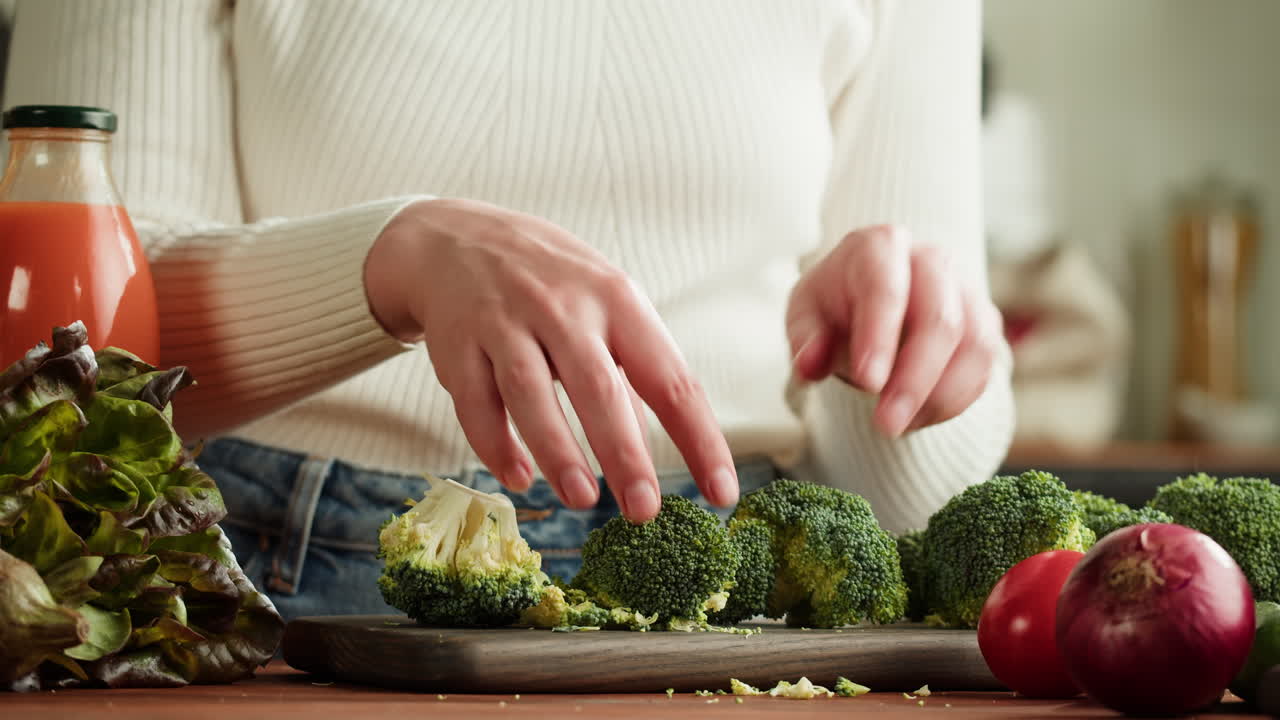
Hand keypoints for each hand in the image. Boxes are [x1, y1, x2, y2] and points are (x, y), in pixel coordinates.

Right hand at [364, 198, 737, 521]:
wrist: (456, 239)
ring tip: (583, 500)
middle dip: (625, 453)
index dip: (700, 439)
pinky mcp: (458, 344)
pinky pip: (477, 403)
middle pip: (598, 388)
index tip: (721, 493)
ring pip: (532, 395)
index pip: (670, 378)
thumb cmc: (553, 285)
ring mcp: (506, 323)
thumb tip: (669, 445)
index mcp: (618, 301)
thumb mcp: (605, 303)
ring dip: (559, 453)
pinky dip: (496, 446)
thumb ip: (633, 368)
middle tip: (645, 510)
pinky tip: (519, 477)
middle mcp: (563, 308)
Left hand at [786, 225, 1002, 436]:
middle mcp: (931, 261)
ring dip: (939, 398)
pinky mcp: (985, 324)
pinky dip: (953, 402)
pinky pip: (983, 367)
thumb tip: (809, 366)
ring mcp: (966, 291)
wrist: (870, 302)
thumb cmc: (836, 306)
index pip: (886, 289)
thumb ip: (806, 339)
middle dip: (914, 380)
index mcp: (880, 247)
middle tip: (886, 425)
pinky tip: (917, 418)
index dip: (880, 337)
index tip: (868, 383)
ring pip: (974, 346)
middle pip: (940, 319)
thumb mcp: (806, 315)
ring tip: (898, 426)